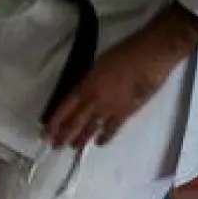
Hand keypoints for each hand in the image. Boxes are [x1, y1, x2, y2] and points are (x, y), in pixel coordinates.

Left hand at [45, 3, 197, 149]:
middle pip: (74, 122)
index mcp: (85, 86)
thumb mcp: (98, 64)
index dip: (54, 123)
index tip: (46, 133)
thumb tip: (84, 91)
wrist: (151, 54)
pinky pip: (112, 128)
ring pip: (90, 128)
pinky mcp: (126, 112)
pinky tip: (99, 143)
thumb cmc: (125, 52)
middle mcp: (94, 100)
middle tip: (56, 145)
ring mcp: (110, 108)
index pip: (64, 108)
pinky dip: (105, 137)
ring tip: (73, 146)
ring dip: (80, 139)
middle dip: (63, 136)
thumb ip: (89, 81)